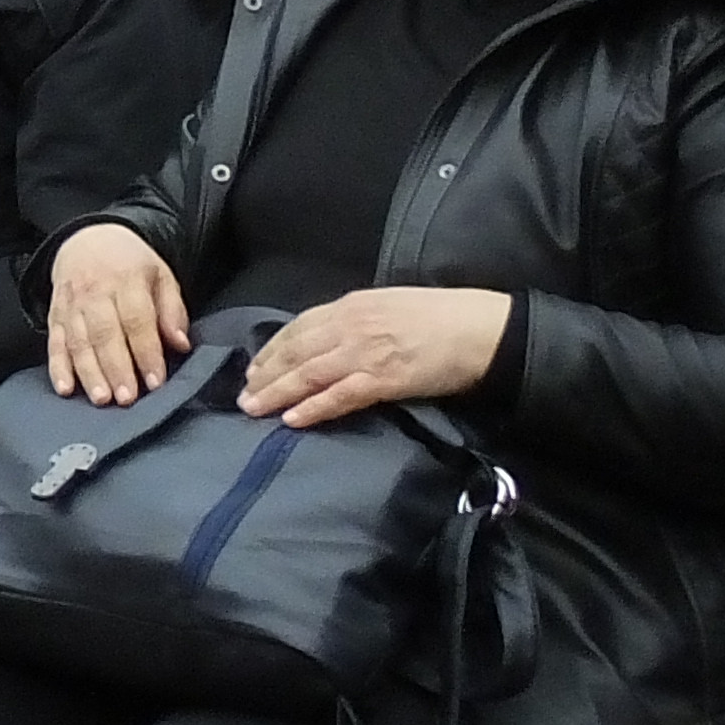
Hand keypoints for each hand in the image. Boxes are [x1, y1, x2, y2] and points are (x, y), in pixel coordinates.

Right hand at [48, 220, 190, 406]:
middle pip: (105, 333)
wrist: (87, 238)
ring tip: (101, 398)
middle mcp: (95, 291)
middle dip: (116, 368)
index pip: (137, 320)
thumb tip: (181, 344)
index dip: (146, 352)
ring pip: (78, 340)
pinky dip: (57, 366)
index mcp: (127, 280)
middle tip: (127, 398)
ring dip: (89, 372)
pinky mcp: (55, 313)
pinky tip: (65, 388)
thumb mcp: (160, 276)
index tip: (155, 382)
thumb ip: (172, 310)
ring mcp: (71, 303)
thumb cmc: (130, 265)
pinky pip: (54, 341)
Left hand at [240, 286, 512, 427]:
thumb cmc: (441, 317)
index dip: (272, 349)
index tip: (253, 367)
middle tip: (243, 395)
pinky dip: (313, 407)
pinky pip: (340, 395)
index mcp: (351, 306)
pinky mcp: (385, 379)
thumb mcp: (388, 306)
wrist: (482, 328)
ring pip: (308, 373)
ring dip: (277, 392)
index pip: (298, 327)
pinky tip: (293, 419)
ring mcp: (365, 352)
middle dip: (265, 374)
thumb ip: (356, 319)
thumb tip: (330, 337)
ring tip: (254, 409)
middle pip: (295, 351)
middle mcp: (350, 325)